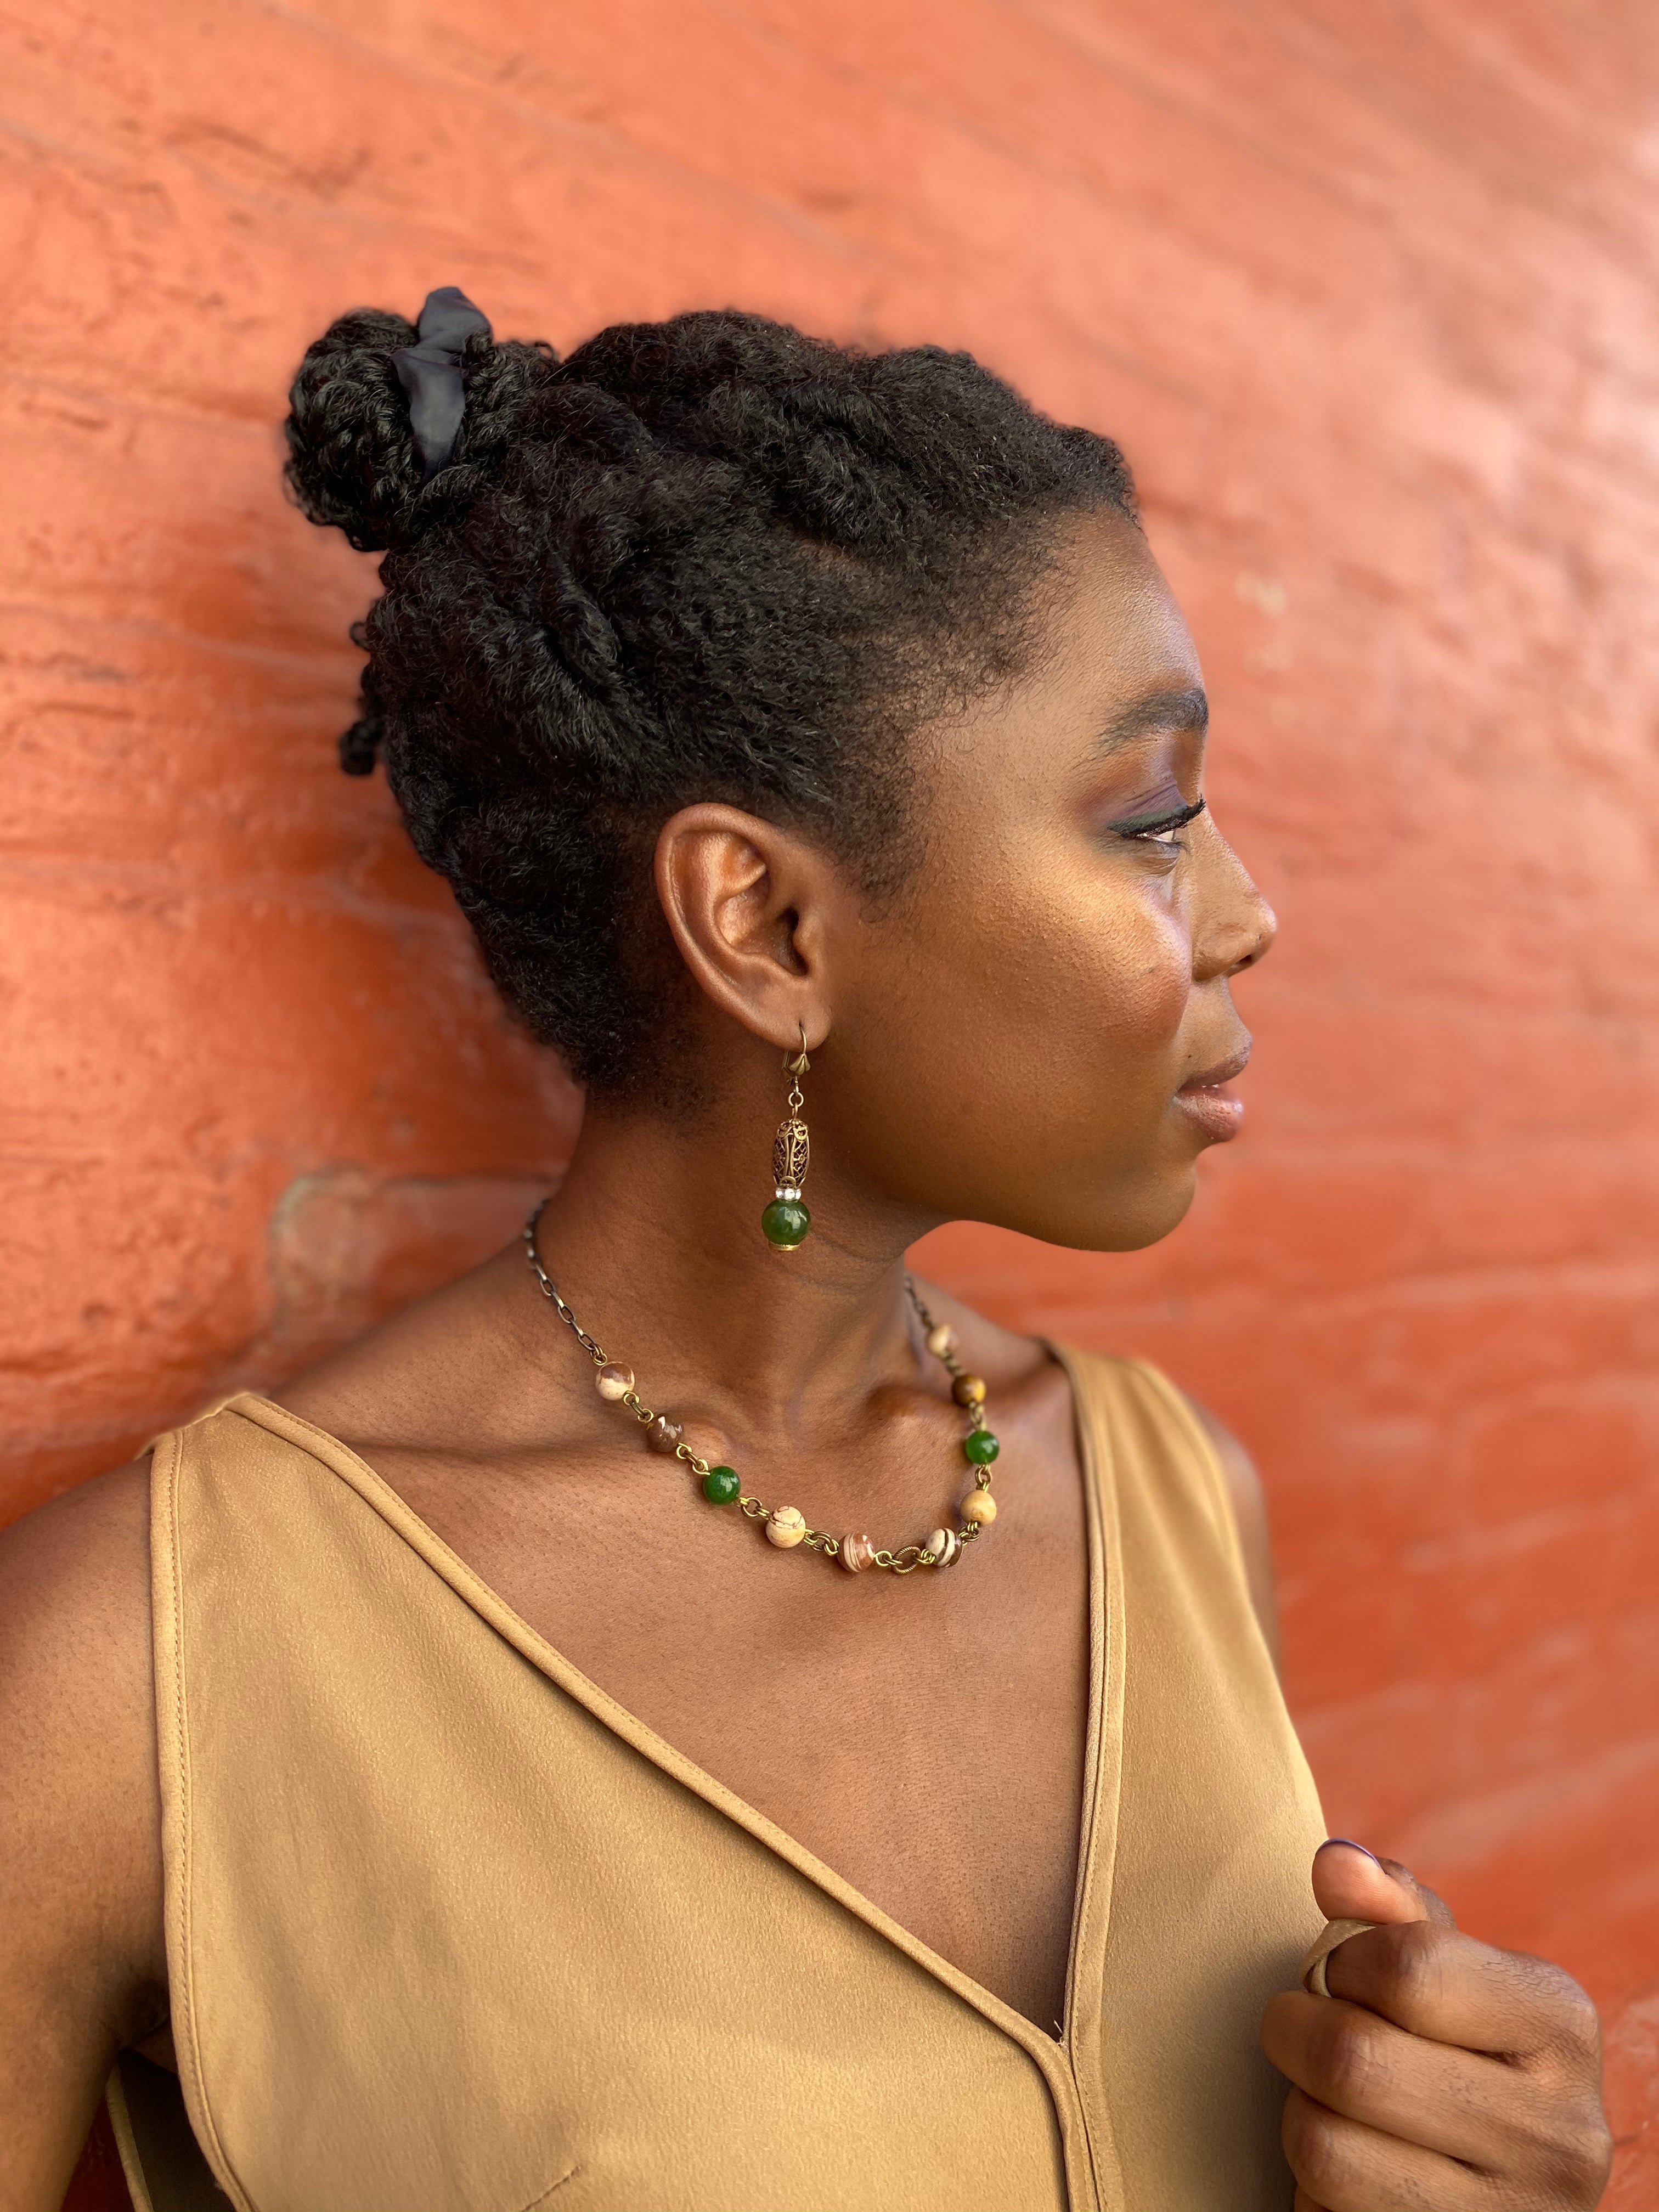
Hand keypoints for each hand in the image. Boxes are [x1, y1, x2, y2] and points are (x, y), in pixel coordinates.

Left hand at [1262, 1840, 1612, 2209]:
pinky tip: (1352, 2173)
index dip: (1341, 1962)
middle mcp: (1562, 2135)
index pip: (1409, 1967)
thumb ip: (1387, 1909)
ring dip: (1300, 2115)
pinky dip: (1311, 2189)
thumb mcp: (1440, 1971)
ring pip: (1323, 2145)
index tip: (1341, 1975)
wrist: (1493, 2187)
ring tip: (1332, 2107)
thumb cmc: (1449, 2048)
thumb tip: (1334, 1862)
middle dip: (1295, 2033)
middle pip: (1354, 2059)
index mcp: (1562, 2024)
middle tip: (1302, 2032)